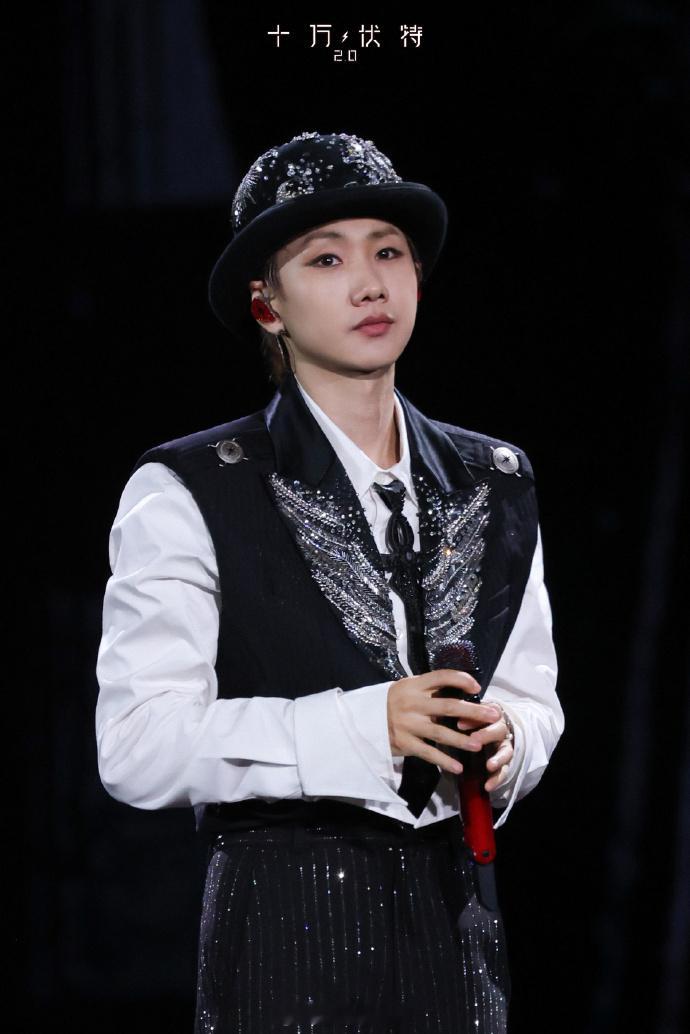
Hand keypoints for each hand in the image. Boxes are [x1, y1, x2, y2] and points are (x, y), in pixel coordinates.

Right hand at [387, 669, 503, 775]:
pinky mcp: (405, 742)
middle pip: (449, 706)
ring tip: (479, 744)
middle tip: (493, 715)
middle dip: (474, 711)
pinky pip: (428, 752)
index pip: (442, 676)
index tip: (476, 686)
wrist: (365, 718)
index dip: (461, 679)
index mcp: (415, 685)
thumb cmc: (394, 701)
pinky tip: (458, 767)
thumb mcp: (408, 688)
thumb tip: (461, 690)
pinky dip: (444, 761)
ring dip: (462, 740)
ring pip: (441, 733)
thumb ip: (430, 689)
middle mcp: (413, 703)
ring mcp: (409, 724)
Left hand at [464, 702, 514, 791]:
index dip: (474, 718)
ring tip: (489, 766)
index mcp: (492, 715)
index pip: (486, 713)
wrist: (490, 733)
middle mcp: (502, 730)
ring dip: (498, 759)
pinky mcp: (506, 763)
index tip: (459, 724)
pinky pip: (505, 771)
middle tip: (474, 739)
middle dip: (486, 734)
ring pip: (506, 752)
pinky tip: (488, 786)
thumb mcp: (466, 717)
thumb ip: (458, 717)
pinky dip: (497, 779)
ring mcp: (505, 747)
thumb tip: (438, 716)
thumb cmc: (474, 722)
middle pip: (499, 730)